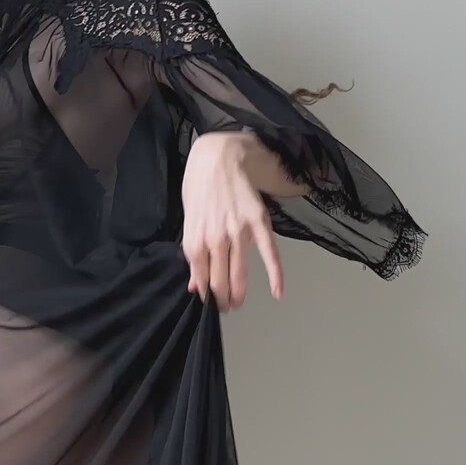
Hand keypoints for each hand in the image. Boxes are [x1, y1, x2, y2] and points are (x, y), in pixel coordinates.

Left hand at [181, 133, 284, 310]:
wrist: (218, 156)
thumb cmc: (199, 186)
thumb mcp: (188, 219)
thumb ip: (192, 253)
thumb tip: (194, 284)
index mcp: (195, 239)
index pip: (201, 280)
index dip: (207, 296)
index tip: (211, 304)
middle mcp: (215, 240)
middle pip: (220, 282)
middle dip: (223, 300)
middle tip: (227, 308)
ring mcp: (238, 232)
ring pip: (240, 273)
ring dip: (239, 294)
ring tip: (238, 304)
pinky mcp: (258, 222)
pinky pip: (269, 253)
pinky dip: (275, 274)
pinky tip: (277, 291)